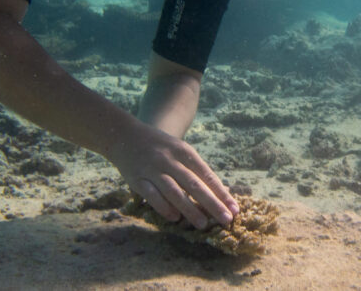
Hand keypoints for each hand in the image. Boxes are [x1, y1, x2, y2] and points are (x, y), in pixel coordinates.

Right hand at [107, 120, 237, 228]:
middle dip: (212, 203)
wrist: (126, 135)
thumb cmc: (161, 147)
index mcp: (184, 152)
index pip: (207, 175)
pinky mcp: (137, 180)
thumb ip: (196, 170)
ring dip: (190, 209)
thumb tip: (218, 193)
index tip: (234, 209)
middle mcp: (170, 160)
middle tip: (226, 219)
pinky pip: (152, 195)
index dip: (221, 193)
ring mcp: (153, 170)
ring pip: (174, 192)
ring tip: (203, 225)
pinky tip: (175, 218)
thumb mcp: (180, 151)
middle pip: (194, 184)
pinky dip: (164, 207)